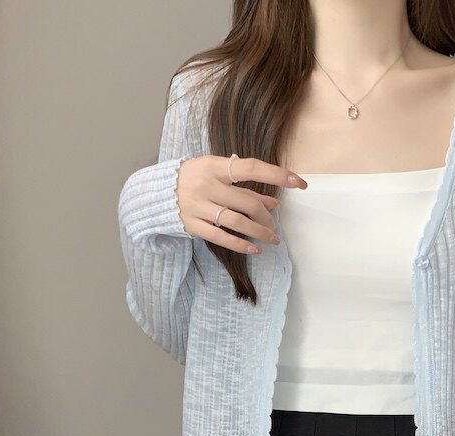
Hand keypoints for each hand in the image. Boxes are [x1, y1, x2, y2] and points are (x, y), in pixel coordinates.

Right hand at [176, 155, 307, 253]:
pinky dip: (241, 245)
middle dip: (266, 216)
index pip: (252, 168)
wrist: (154, 194)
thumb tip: (274, 203)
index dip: (278, 174)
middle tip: (274, 225)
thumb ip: (243, 187)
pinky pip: (222, 237)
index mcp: (214, 166)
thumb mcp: (216, 174)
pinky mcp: (192, 225)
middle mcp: (206, 185)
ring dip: (259, 233)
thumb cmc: (194, 180)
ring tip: (272, 239)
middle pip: (247, 202)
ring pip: (237, 222)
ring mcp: (198, 206)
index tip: (299, 182)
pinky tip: (255, 250)